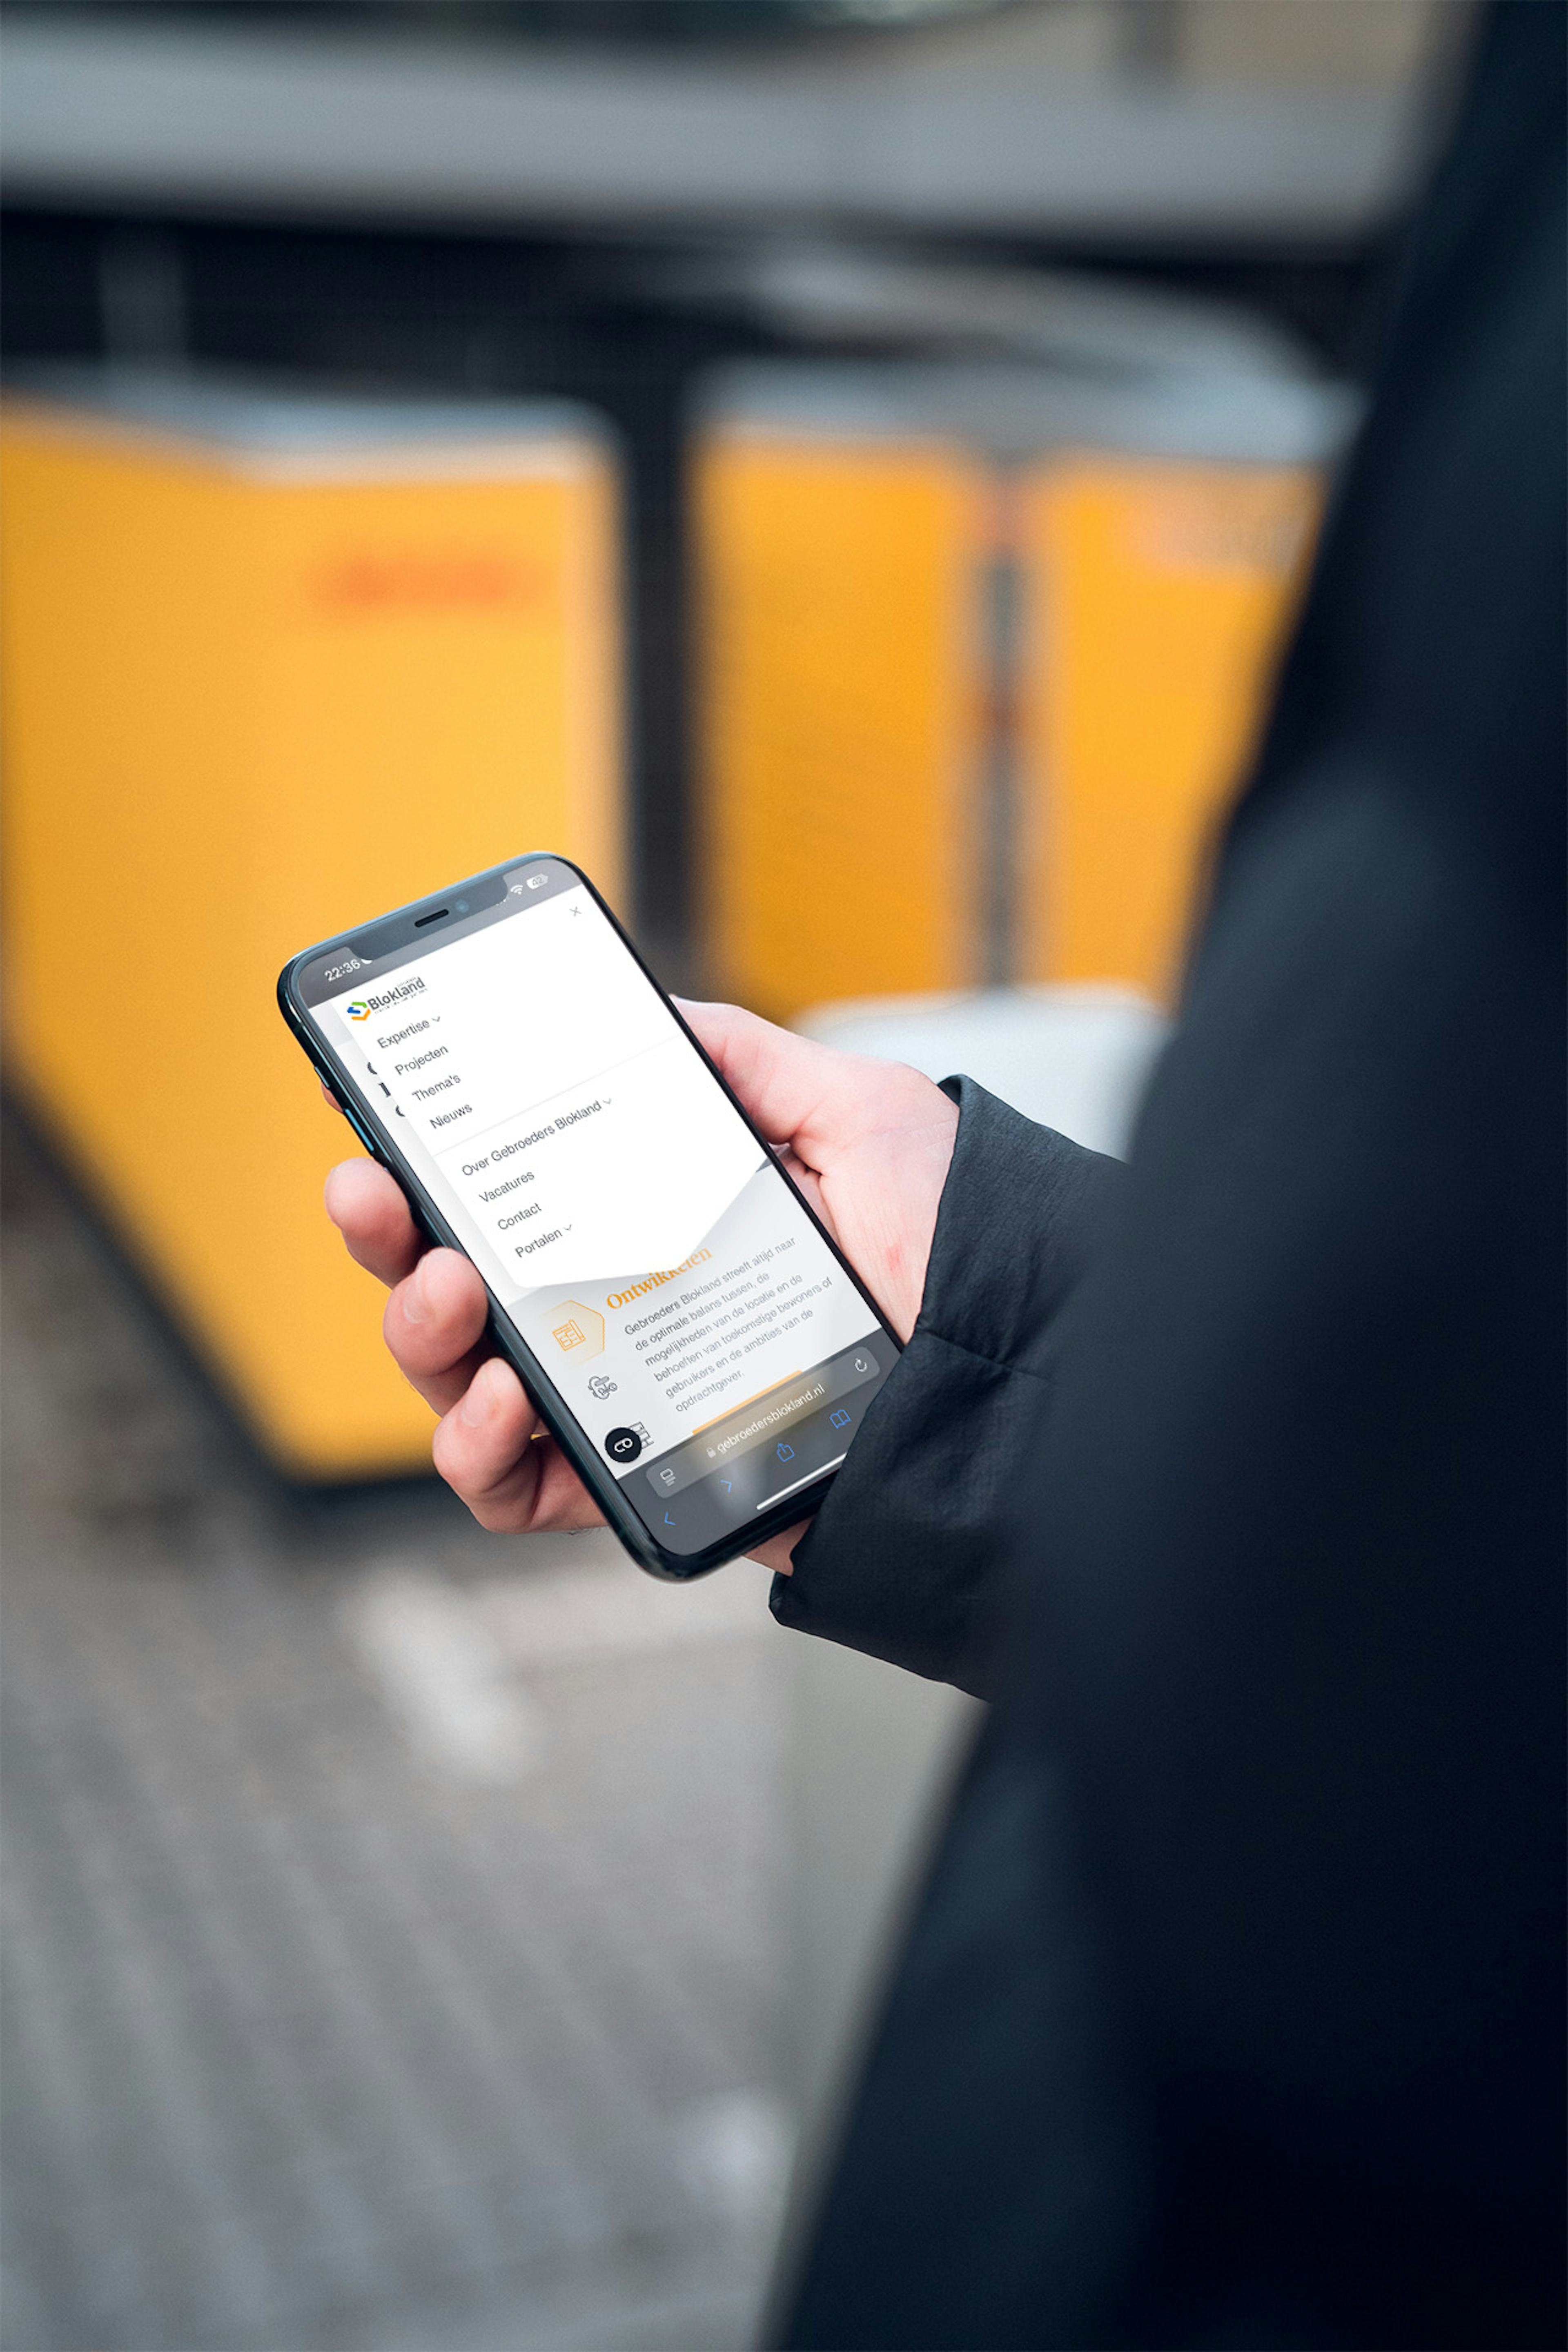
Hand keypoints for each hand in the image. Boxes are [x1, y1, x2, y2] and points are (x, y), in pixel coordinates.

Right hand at [323, 1002, 957, 1573]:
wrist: (1003, 1362)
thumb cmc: (943, 1243)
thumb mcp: (851, 1112)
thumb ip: (743, 1059)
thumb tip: (650, 1010)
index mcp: (649, 1222)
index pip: (511, 1196)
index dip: (428, 1162)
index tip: (380, 1121)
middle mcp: (620, 1309)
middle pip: (455, 1284)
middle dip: (385, 1237)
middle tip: (372, 1196)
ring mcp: (620, 1397)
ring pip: (459, 1382)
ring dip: (417, 1334)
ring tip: (449, 1294)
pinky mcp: (637, 1477)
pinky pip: (514, 1489)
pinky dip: (479, 1451)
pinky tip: (505, 1397)